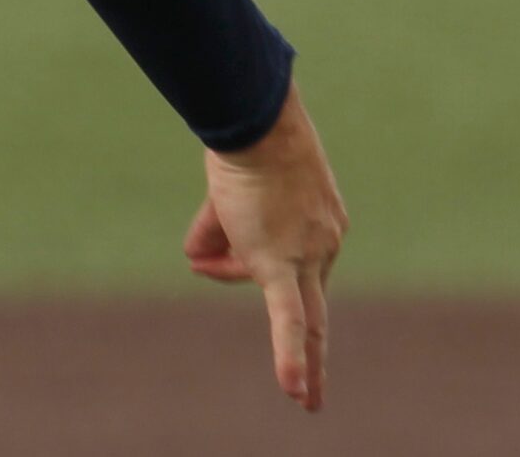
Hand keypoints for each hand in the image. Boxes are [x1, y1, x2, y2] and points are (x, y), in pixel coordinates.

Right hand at [183, 81, 347, 411]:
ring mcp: (309, 257)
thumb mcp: (231, 187)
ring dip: (275, 332)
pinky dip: (293, 358)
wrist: (256, 125)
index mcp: (321, 222)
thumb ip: (220, 225)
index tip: (202, 257)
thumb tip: (194, 255)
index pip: (284, 258)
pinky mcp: (285, 266)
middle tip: (303, 392)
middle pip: (295, 289)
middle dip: (299, 337)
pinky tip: (295, 393)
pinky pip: (291, 321)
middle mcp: (325, 243)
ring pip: (289, 304)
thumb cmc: (244, 141)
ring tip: (254, 300)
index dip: (236, 262)